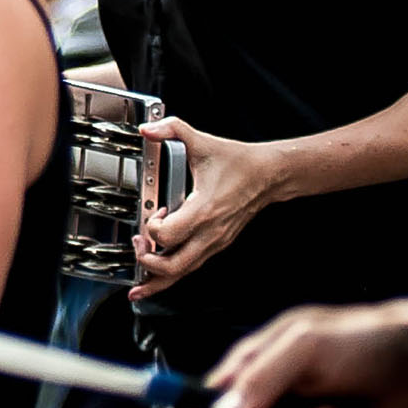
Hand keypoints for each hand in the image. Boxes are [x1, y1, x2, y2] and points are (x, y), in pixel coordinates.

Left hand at [131, 118, 282, 299]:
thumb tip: (148, 128)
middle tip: (137, 245)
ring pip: (182, 274)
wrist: (270, 175)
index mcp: (204, 210)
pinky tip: (156, 278)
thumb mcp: (202, 143)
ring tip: (138, 280)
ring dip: (157, 278)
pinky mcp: (216, 245)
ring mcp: (214, 242)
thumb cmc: (239, 162)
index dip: (152, 226)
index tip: (156, 211)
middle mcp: (209, 233)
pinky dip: (171, 275)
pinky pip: (190, 267)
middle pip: (173, 267)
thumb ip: (173, 130)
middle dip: (146, 262)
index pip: (168, 235)